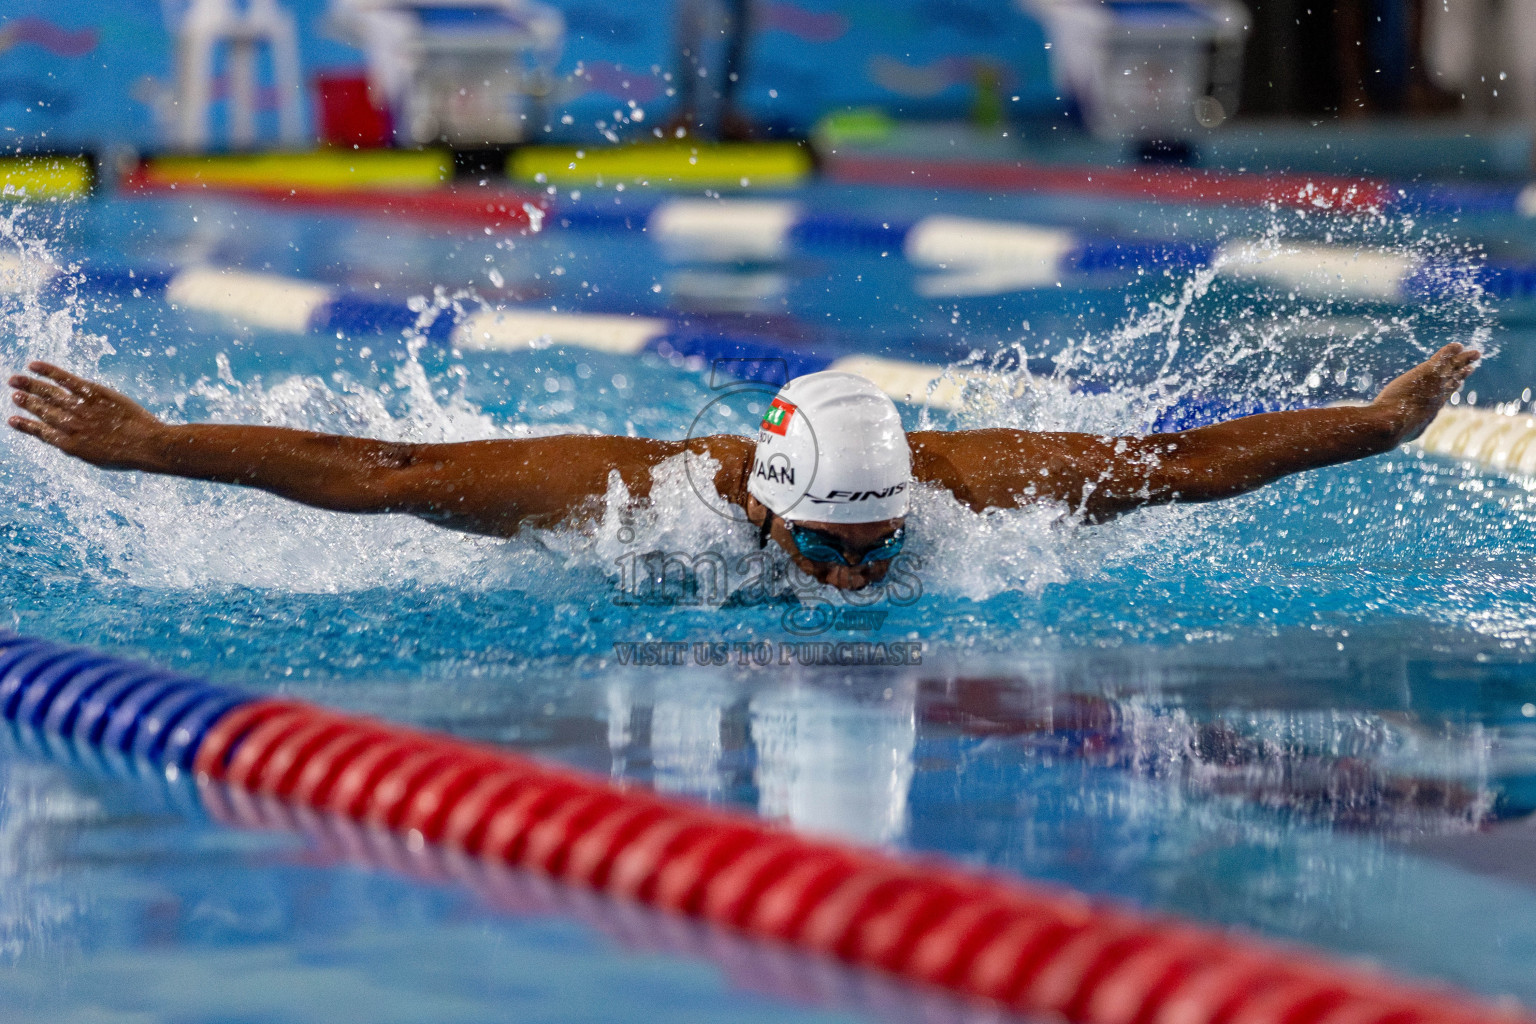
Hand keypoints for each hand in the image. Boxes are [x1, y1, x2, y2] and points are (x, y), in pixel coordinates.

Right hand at [8, 362, 166, 469]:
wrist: (148, 445)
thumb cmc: (129, 455)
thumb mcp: (99, 459)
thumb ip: (81, 448)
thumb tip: (68, 441)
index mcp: (71, 446)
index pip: (42, 433)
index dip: (27, 426)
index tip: (12, 419)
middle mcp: (71, 426)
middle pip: (43, 411)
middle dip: (27, 403)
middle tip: (14, 395)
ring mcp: (82, 409)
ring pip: (50, 394)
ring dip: (31, 387)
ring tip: (15, 380)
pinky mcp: (94, 394)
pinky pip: (66, 379)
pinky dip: (48, 371)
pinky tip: (34, 366)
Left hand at [1370, 343, 1480, 444]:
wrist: (1392, 424)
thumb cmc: (1391, 431)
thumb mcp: (1402, 434)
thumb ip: (1403, 432)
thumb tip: (1394, 440)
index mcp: (1431, 411)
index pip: (1444, 396)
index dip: (1452, 389)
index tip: (1459, 383)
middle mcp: (1438, 397)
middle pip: (1453, 382)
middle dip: (1463, 374)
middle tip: (1472, 367)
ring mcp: (1434, 385)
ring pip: (1452, 369)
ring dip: (1463, 360)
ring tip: (1474, 354)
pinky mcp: (1428, 373)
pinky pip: (1442, 358)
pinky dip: (1450, 352)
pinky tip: (1457, 345)